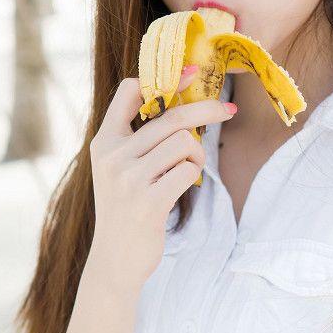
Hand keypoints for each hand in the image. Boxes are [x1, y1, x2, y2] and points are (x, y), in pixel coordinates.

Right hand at [87, 65, 234, 292]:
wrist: (115, 259)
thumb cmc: (126, 210)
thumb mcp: (119, 169)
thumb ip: (138, 139)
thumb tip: (184, 108)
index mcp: (103, 142)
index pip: (128, 91)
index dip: (164, 79)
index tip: (193, 73)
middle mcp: (112, 156)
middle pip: (170, 116)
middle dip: (205, 110)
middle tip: (228, 110)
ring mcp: (128, 179)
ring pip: (183, 143)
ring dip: (196, 154)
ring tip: (189, 169)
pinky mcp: (148, 202)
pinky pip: (187, 171)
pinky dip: (194, 176)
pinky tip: (184, 187)